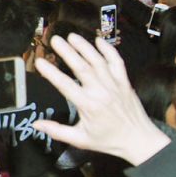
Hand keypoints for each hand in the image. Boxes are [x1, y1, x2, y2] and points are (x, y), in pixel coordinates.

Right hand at [31, 33, 169, 165]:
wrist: (139, 140)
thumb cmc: (109, 140)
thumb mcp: (80, 140)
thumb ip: (57, 131)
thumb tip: (36, 124)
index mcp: (88, 106)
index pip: (65, 85)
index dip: (51, 73)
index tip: (39, 62)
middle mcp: (101, 92)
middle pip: (82, 67)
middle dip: (67, 52)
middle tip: (54, 39)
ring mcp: (114, 85)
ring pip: (98, 61)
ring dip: (84, 47)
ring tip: (71, 36)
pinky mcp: (124, 82)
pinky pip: (116, 62)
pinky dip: (109, 50)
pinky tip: (99, 41)